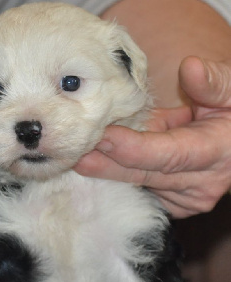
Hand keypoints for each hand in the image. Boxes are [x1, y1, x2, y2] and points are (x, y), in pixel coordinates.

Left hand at [74, 57, 230, 217]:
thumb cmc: (230, 115)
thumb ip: (213, 82)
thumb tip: (190, 69)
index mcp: (214, 153)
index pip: (168, 155)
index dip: (133, 148)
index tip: (102, 136)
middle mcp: (200, 185)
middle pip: (145, 175)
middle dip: (107, 165)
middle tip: (73, 153)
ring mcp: (185, 200)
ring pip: (137, 186)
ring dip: (107, 171)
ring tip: (76, 156)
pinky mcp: (173, 205)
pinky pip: (139, 191)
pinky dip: (117, 177)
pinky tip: (95, 165)